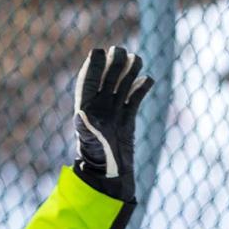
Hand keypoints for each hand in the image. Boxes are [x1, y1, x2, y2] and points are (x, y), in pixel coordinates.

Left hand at [71, 45, 153, 193]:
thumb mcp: (88, 144)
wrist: (110, 177)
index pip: (89, 81)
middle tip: (120, 51)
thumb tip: (81, 115)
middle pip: (107, 79)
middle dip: (114, 64)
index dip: (94, 66)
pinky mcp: (127, 120)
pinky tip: (148, 80)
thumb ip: (85, 128)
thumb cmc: (96, 160)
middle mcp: (100, 108)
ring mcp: (114, 113)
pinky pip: (134, 100)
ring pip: (122, 86)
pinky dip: (140, 90)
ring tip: (137, 59)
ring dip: (129, 72)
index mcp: (87, 107)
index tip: (99, 52)